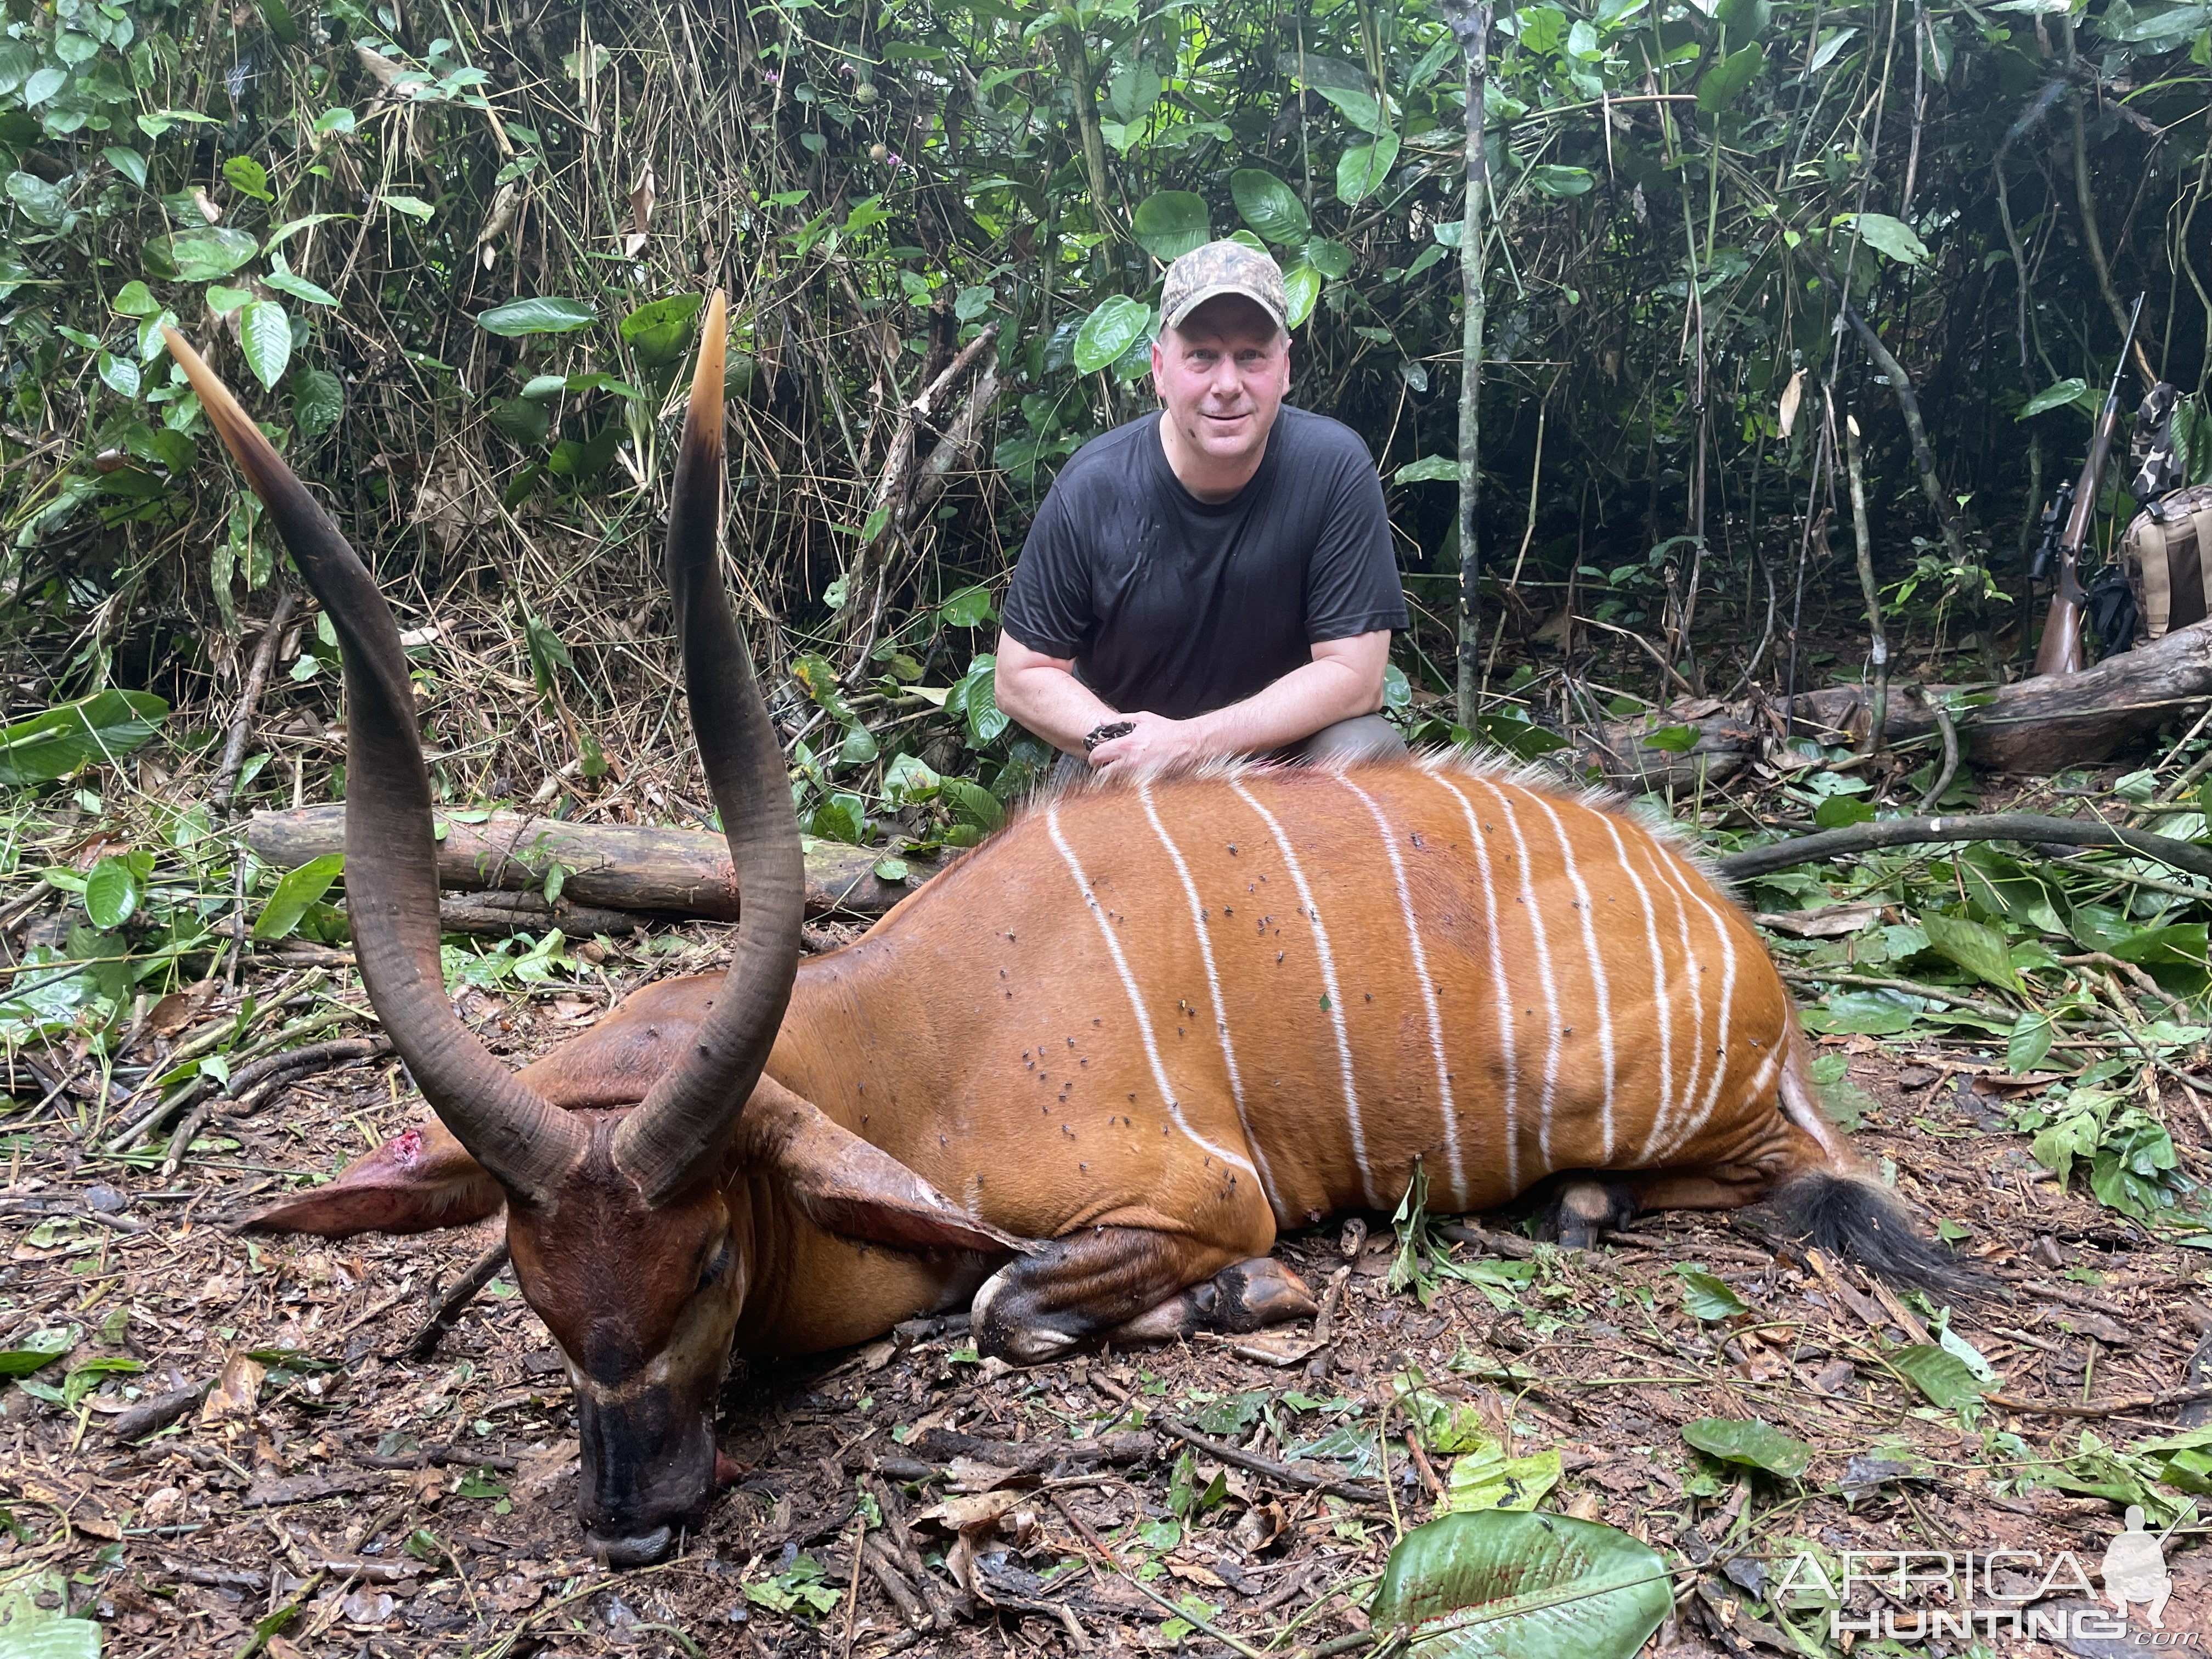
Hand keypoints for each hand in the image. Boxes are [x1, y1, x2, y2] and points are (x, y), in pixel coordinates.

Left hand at [1087, 711, 1215, 776]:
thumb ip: (1119, 721)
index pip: (1097, 755)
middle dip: (1101, 769)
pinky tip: (1131, 774)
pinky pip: (1129, 786)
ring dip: (1113, 777)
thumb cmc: (1167, 730)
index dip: (1093, 756)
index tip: (1097, 756)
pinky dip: (1126, 782)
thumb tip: (1101, 722)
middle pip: (1102, 774)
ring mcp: (1138, 775)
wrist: (1188, 744)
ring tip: (1119, 769)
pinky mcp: (1147, 783)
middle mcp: (1130, 762)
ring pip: (1114, 783)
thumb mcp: (1142, 719)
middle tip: (1105, 764)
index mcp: (1126, 745)